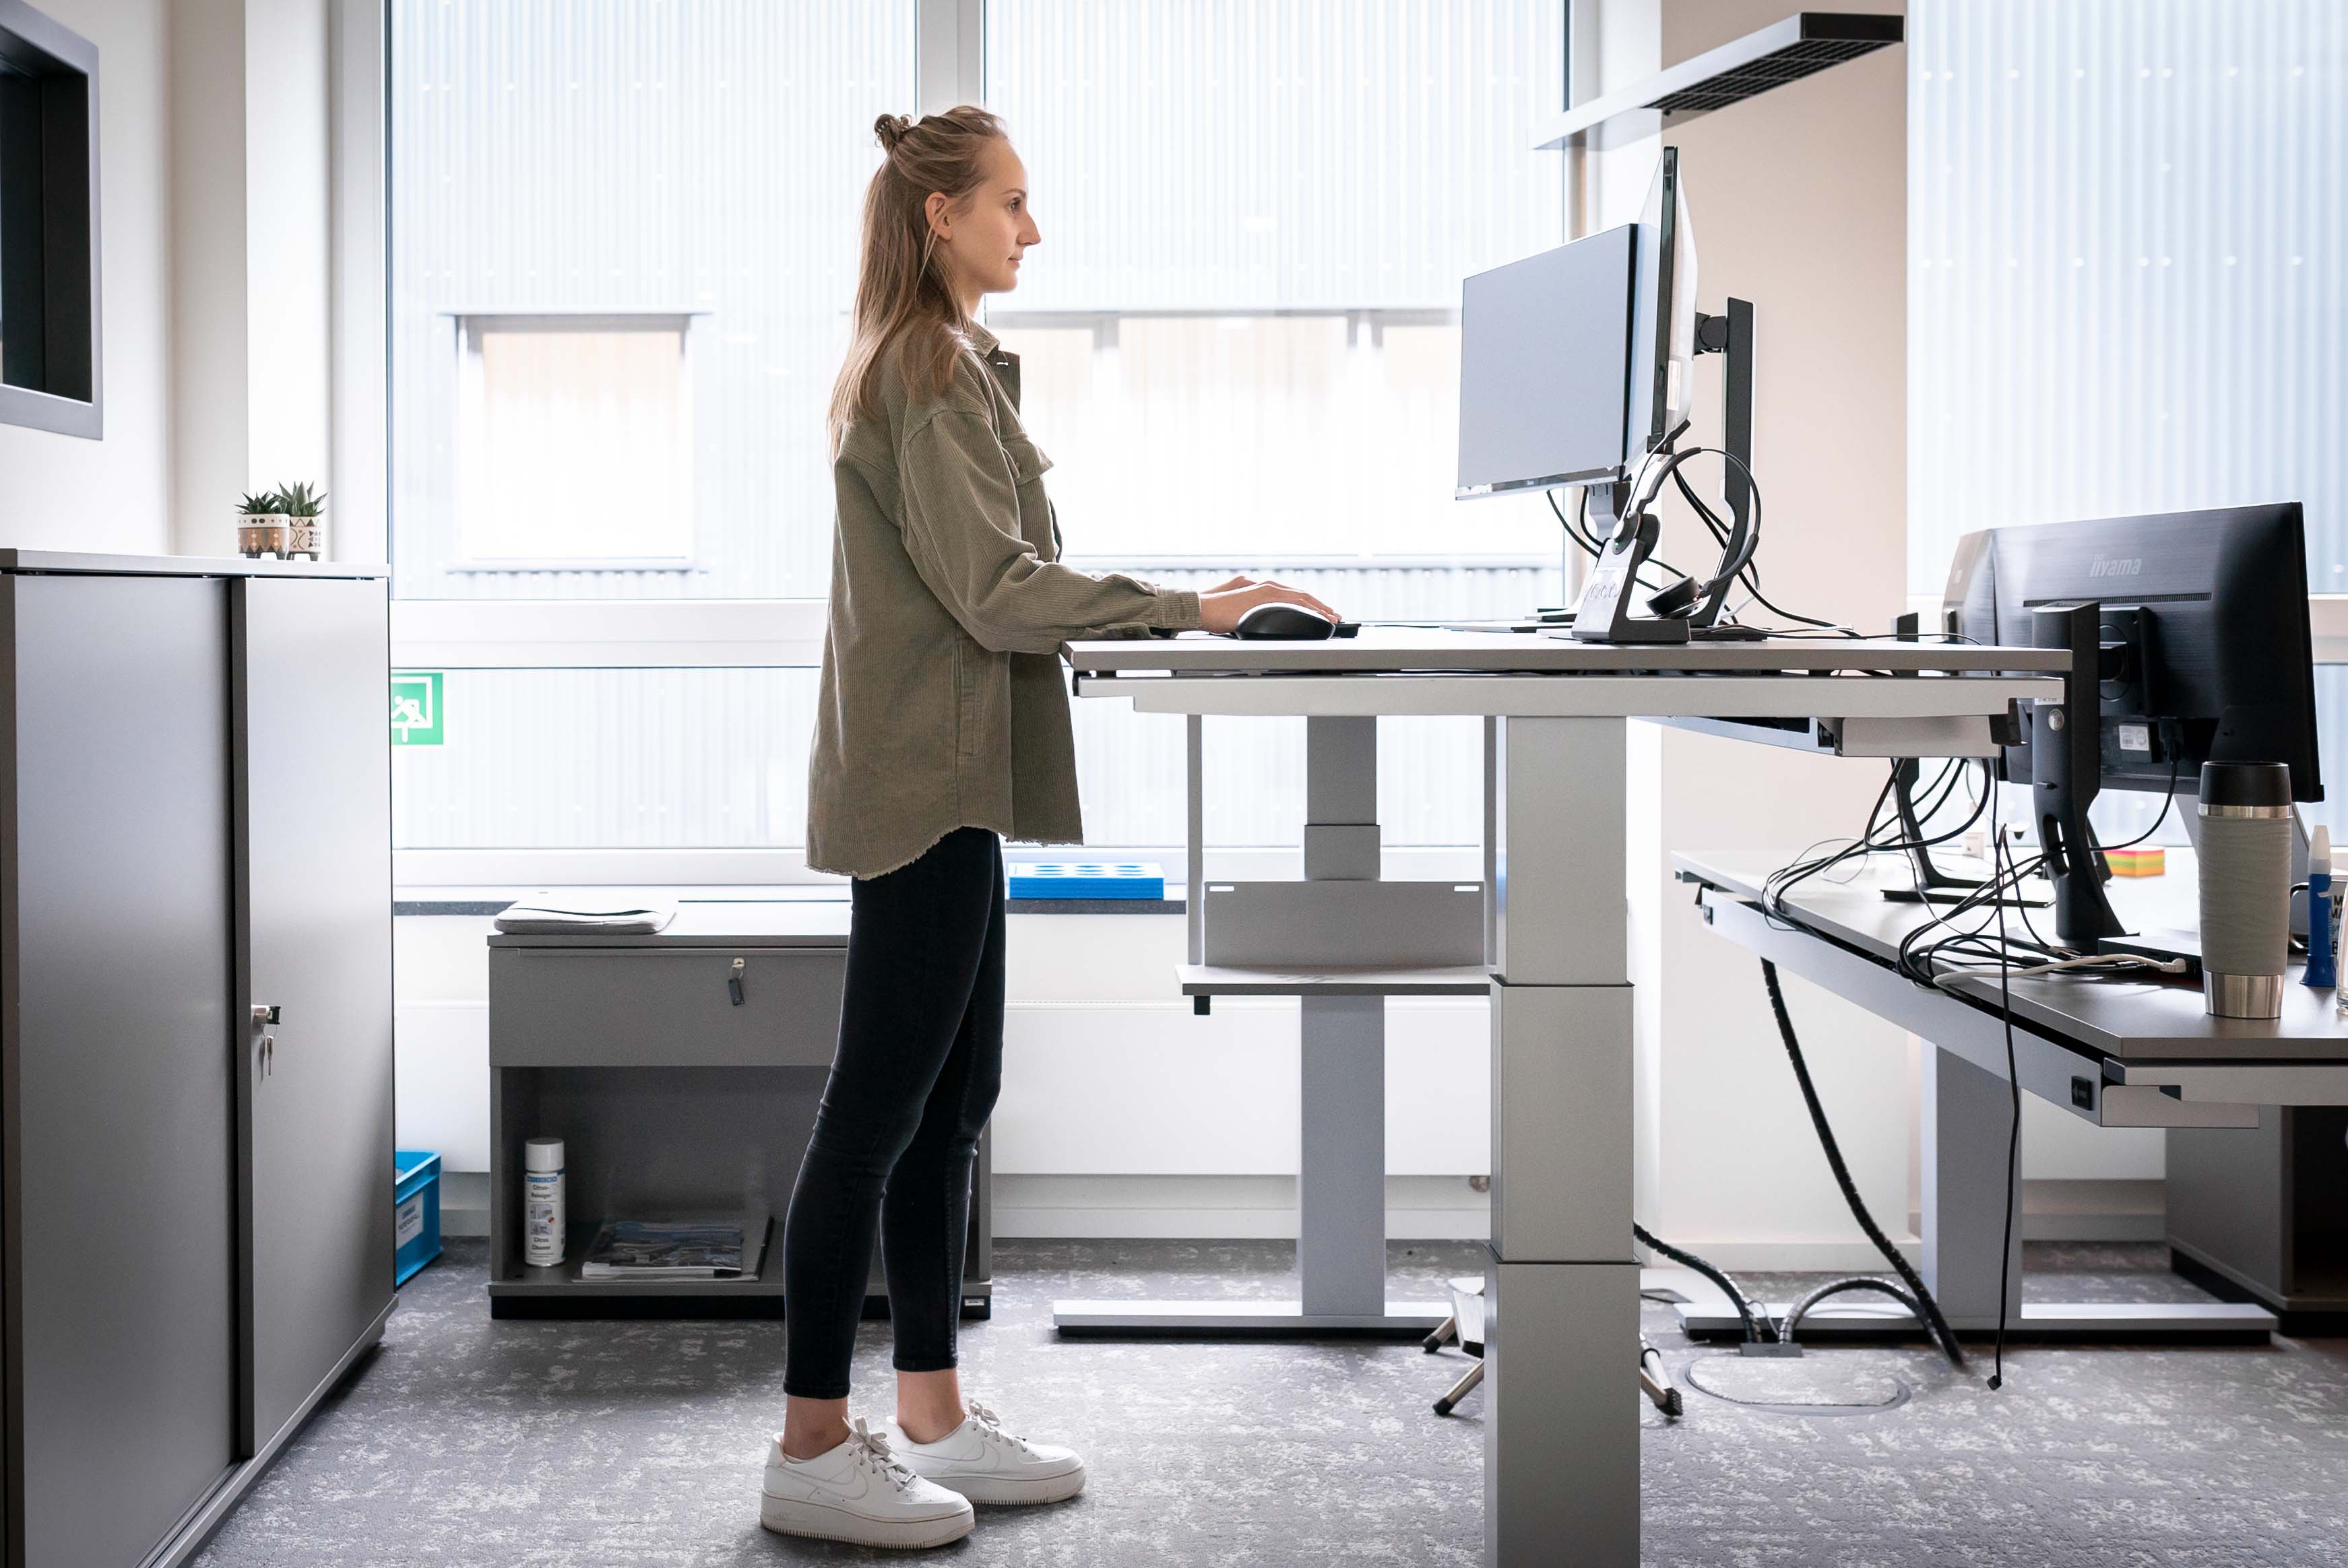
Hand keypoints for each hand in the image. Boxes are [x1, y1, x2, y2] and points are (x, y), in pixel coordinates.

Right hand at [1197, 578, 1341, 633]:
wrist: (1199, 608)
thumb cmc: (1213, 609)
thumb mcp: (1236, 602)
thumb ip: (1252, 604)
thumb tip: (1260, 611)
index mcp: (1261, 587)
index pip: (1292, 595)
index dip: (1309, 603)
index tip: (1322, 612)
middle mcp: (1266, 586)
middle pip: (1301, 595)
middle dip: (1320, 606)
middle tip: (1334, 616)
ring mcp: (1266, 591)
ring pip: (1300, 597)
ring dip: (1319, 608)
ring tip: (1331, 618)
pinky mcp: (1263, 599)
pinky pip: (1292, 604)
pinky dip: (1307, 610)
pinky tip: (1316, 617)